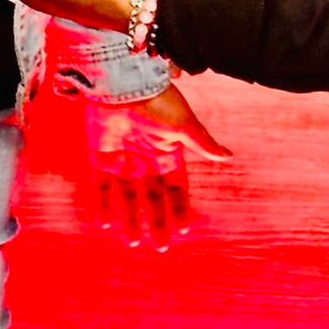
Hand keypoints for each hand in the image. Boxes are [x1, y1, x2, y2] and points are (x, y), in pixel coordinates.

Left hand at [89, 87, 232, 248]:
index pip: (176, 186)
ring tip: (134, 242)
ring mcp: (122, 156)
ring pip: (127, 195)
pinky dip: (103, 203)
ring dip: (130, 217)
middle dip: (157, 220)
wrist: (121, 81)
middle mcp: (145, 157)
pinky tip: (105, 223)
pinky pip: (101, 184)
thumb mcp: (183, 124)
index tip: (184, 227)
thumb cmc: (156, 100)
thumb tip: (229, 157)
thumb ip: (202, 143)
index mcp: (167, 151)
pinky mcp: (99, 152)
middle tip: (161, 246)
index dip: (180, 206)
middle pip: (153, 196)